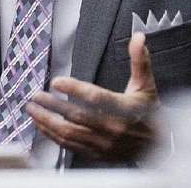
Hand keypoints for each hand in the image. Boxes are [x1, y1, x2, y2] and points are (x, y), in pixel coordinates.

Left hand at [27, 33, 161, 162]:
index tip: (57, 81)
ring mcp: (103, 143)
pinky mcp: (96, 153)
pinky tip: (42, 125)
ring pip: (69, 133)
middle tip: (36, 96)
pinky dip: (52, 136)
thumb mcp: (146, 84)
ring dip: (47, 121)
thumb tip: (138, 37)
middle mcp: (112, 128)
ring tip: (33, 110)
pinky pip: (69, 145)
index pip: (96, 97)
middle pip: (76, 116)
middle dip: (52, 105)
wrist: (157, 145)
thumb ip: (139, 59)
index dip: (74, 89)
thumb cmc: (148, 111)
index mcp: (124, 108)